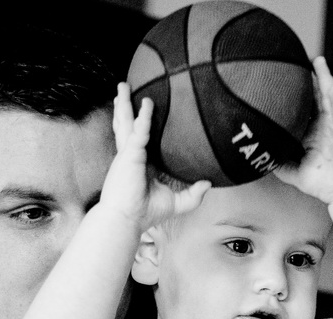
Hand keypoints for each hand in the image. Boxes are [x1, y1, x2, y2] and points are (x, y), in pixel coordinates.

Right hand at [100, 82, 209, 230]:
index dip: (139, 123)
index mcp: (140, 162)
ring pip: (126, 122)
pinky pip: (138, 131)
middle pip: (127, 125)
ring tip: (122, 85)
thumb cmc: (145, 213)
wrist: (127, 220)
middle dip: (125, 107)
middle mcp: (131, 155)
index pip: (140, 137)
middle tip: (124, 88)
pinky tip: (147, 104)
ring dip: (125, 103)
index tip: (144, 109)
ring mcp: (128, 153)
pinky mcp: (129, 155)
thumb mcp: (177, 202)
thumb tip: (209, 182)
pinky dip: (143, 117)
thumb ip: (193, 194)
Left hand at [275, 57, 332, 204]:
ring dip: (326, 78)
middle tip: (297, 58)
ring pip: (330, 97)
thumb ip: (276, 164)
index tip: (279, 76)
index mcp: (312, 130)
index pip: (302, 105)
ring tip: (319, 61)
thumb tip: (254, 159)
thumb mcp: (291, 172)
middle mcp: (324, 123)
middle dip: (310, 76)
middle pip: (316, 94)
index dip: (294, 91)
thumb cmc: (322, 182)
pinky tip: (331, 88)